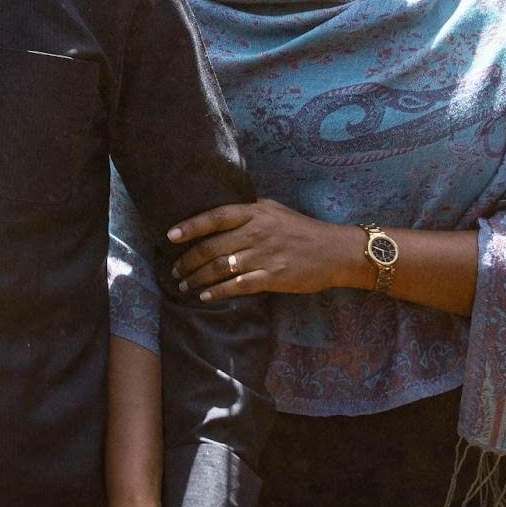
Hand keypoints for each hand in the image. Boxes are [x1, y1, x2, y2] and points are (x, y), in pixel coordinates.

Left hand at [167, 199, 361, 301]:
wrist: (335, 252)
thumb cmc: (302, 229)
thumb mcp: (274, 210)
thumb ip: (247, 211)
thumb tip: (218, 215)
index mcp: (255, 213)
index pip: (215, 217)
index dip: (190, 226)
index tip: (170, 236)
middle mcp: (257, 232)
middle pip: (211, 247)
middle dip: (188, 261)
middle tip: (175, 271)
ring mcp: (264, 256)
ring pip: (220, 268)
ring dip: (198, 279)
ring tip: (185, 285)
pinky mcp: (273, 278)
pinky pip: (238, 286)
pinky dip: (219, 292)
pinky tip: (206, 296)